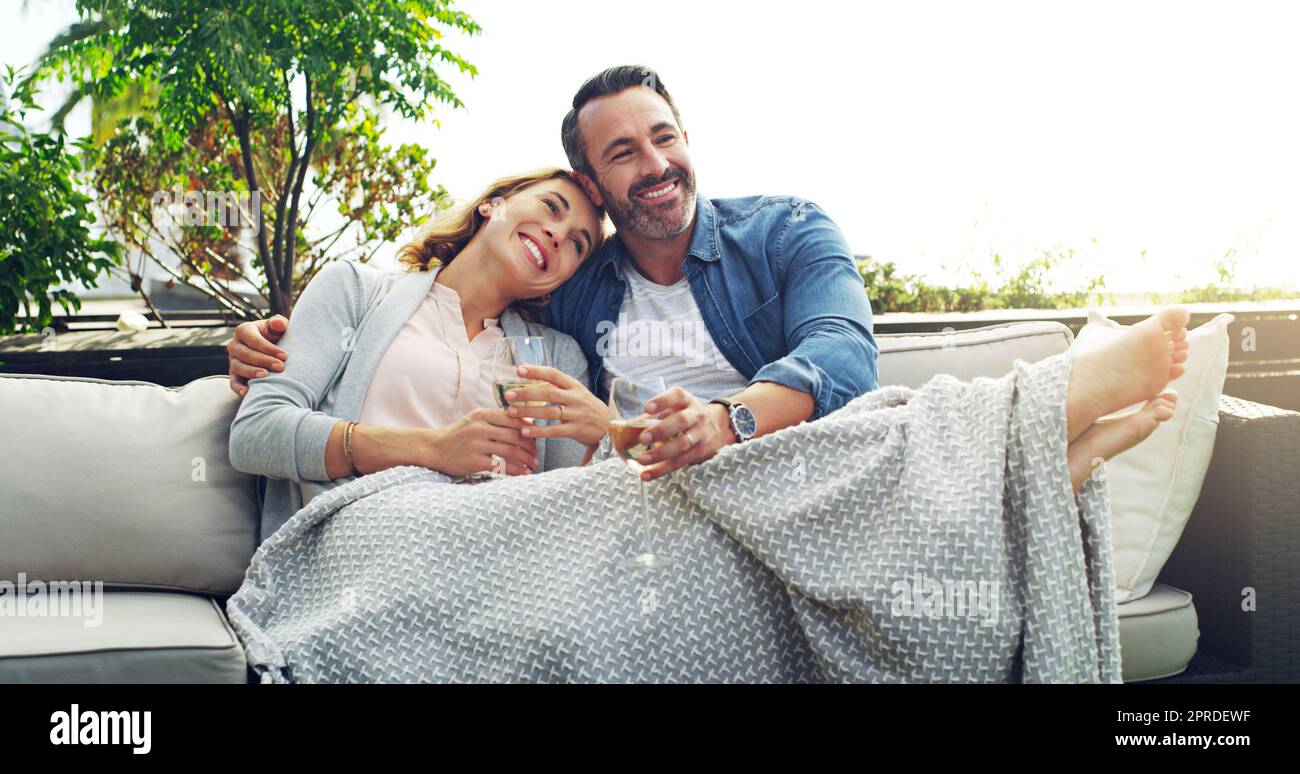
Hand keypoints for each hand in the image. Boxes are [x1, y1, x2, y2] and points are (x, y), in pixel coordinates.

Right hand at [226, 315, 288, 396]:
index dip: (269, 348)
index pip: (254, 339)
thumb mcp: (277, 328)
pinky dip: (239, 388)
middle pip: (245, 354)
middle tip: (281, 367)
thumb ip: (278, 323)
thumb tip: (279, 323)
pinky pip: (233, 382)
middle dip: (264, 361)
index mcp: (244, 330)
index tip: (285, 356)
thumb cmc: (275, 335)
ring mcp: (233, 360)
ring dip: (252, 372)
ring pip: (238, 367)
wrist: (272, 349)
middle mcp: (235, 345)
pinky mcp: (234, 374)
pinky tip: (248, 392)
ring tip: (267, 376)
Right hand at [418, 408, 539, 476]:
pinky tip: (523, 473)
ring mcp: (476, 445)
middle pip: (515, 435)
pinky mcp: (474, 461)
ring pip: (511, 451)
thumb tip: (526, 423)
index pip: (513, 418)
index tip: (536, 437)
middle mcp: (480, 427)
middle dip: (530, 446)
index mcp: (482, 414)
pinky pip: (501, 466)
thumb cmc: (458, 435)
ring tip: (533, 464)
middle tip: (537, 453)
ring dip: (526, 459)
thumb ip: (497, 419)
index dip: (529, 428)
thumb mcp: (475, 420)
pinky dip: (516, 471)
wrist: (433, 448)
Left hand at [502, 365, 609, 447]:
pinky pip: (555, 431)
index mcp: (574, 385)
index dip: (536, 371)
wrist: (610, 425)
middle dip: (527, 393)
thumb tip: (530, 374)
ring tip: (511, 412)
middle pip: (548, 393)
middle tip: (508, 394)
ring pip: (549, 412)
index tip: (519, 369)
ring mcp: (577, 414)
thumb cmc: (587, 407)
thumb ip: (556, 385)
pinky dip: (539, 431)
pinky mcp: (577, 430)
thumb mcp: (576, 392)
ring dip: (528, 412)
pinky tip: (525, 431)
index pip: (554, 374)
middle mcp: (576, 398)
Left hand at [634, 387, 734, 480]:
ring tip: (642, 460)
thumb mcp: (674, 409)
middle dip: (661, 430)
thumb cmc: (687, 416)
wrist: (720, 427)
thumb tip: (622, 428)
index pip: (677, 396)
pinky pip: (680, 462)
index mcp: (686, 401)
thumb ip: (651, 417)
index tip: (647, 408)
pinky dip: (662, 470)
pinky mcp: (700, 453)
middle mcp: (696, 415)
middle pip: (681, 421)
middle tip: (643, 438)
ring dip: (661, 454)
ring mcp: (700, 435)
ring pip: (682, 445)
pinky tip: (647, 475)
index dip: (663, 401)